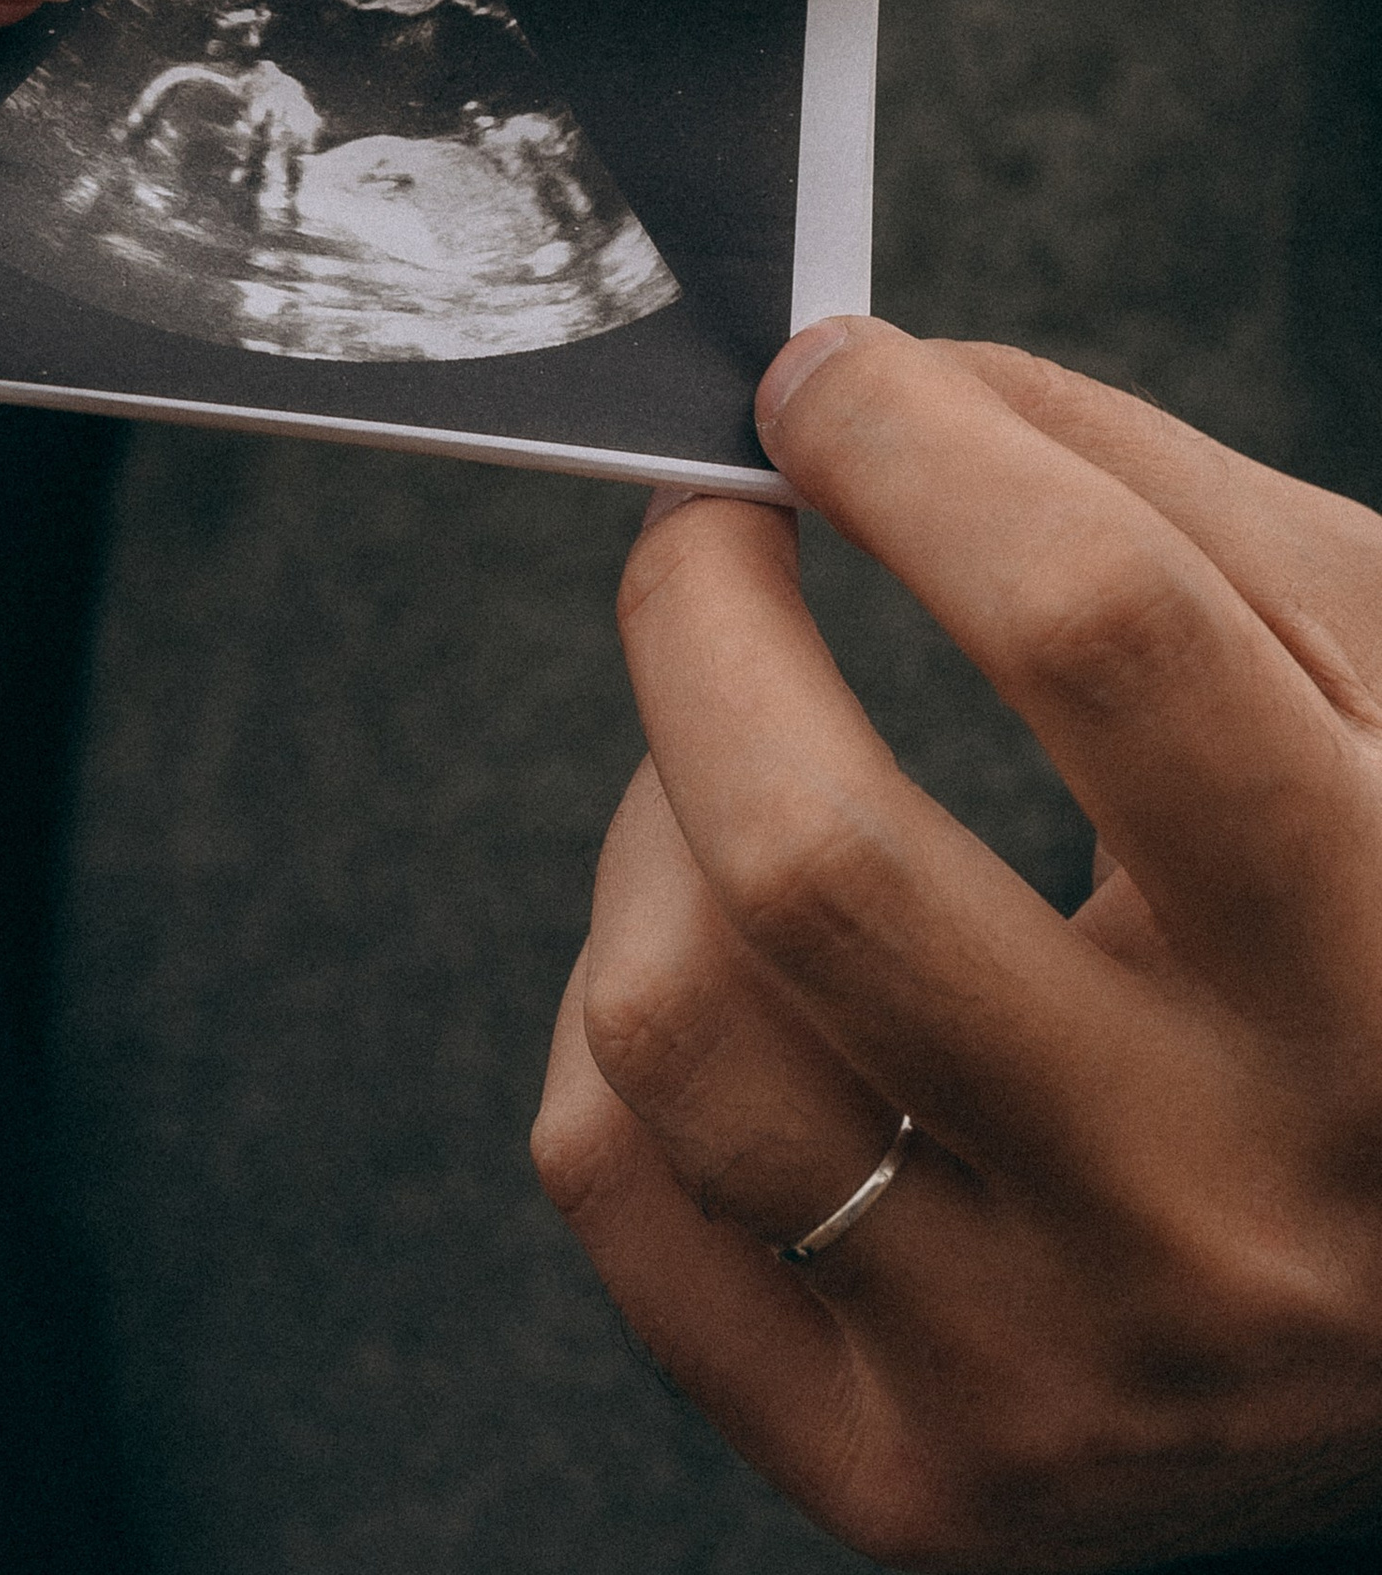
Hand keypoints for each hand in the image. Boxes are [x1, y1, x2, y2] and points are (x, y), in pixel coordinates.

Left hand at [533, 322, 1381, 1569]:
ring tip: (737, 754)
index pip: (1101, 638)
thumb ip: (1149, 502)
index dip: (918, 449)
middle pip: (817, 864)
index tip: (823, 375)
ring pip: (680, 1029)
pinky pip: (617, 1184)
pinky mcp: (907, 1484)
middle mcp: (1222, 1224)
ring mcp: (1052, 1386)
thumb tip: (865, 386)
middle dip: (701, 616)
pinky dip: (622, 1011)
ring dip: (654, 812)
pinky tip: (732, 948)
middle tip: (711, 524)